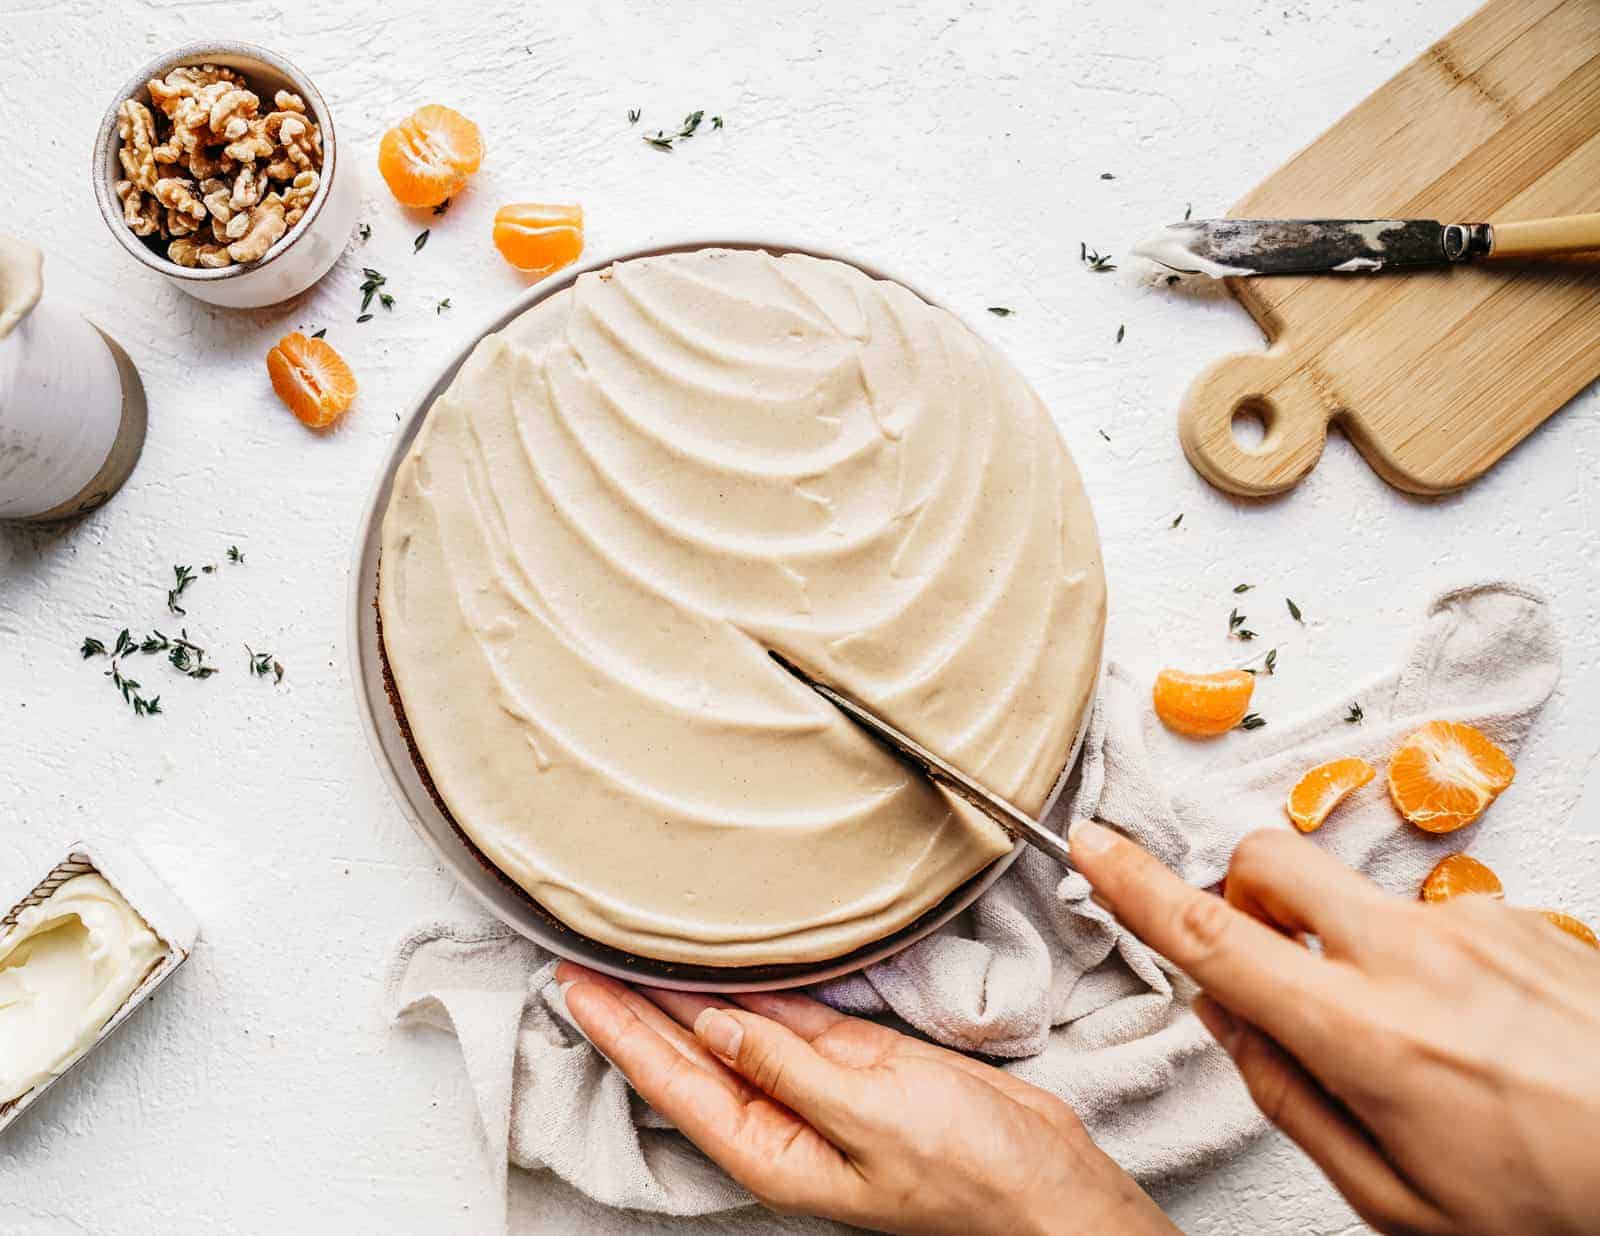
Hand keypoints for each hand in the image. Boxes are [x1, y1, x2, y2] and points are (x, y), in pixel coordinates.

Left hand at [556, 961, 1175, 1235]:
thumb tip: (716, 1027)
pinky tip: (724, 960)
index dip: (620, 1032)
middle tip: (583, 954)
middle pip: (690, 1054)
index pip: (673, 1082)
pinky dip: (756, 985)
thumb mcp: (870, 1120)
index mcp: (772, 1151)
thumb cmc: (968, 1178)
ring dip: (688, 990)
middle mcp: (784, 1120)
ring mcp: (820, 1087)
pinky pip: (790, 1016)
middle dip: (635, 1007)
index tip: (575, 986)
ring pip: (736, 1028)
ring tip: (636, 948)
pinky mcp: (858, 1061)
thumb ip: (789, 1070)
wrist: (1044, 1181)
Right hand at [1068, 819, 1599, 1235]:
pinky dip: (1421, 962)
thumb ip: (1289, 1097)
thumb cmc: (1556, 1209)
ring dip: (1347, 947)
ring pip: (1354, 900)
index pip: (1214, 937)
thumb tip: (1225, 1017)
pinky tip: (1475, 1035)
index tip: (1094, 846)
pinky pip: (1428, 917)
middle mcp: (1415, 956)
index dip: (1136, 887)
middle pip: (1270, 860)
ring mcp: (1474, 925)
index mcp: (1367, 1034)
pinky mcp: (1521, 916)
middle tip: (1264, 962)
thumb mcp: (1396, 1199)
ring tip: (1419, 1047)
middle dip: (1239, 893)